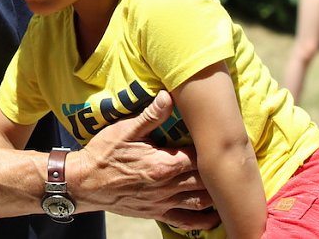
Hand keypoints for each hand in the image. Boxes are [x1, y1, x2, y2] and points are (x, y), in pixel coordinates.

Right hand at [72, 91, 218, 230]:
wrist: (83, 183)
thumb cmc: (103, 154)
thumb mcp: (125, 129)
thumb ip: (151, 115)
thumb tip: (168, 96)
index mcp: (163, 163)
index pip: (199, 157)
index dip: (213, 150)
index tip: (224, 141)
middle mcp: (167, 186)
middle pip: (205, 181)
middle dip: (220, 173)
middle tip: (234, 163)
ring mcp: (163, 202)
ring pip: (200, 202)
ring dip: (217, 196)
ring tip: (230, 188)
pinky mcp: (156, 213)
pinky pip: (185, 222)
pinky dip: (203, 221)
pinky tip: (214, 217)